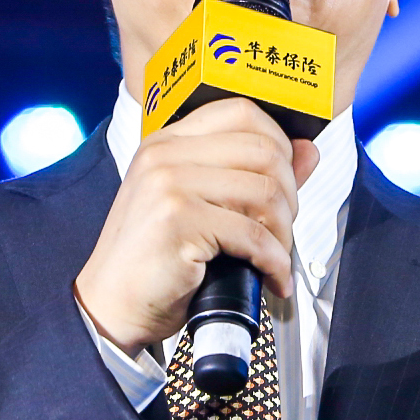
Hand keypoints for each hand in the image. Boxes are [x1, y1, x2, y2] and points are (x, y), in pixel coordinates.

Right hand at [75, 98, 321, 355]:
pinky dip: (274, 262)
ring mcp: (169, 184)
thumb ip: (251, 174)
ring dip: (283, 232)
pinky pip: (252, 235)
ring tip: (275, 257)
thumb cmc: (155, 261)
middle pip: (263, 151)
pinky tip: (272, 279)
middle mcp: (165, 155)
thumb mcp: (201, 207)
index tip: (288, 180)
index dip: (280, 144)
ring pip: (264, 191)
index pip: (242, 113)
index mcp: (167, 142)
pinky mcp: (178, 220)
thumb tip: (308, 151)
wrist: (111, 306)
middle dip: (290, 194)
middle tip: (282, 230)